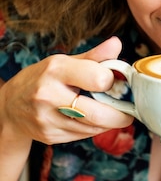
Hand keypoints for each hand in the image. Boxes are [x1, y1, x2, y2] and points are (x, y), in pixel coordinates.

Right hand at [0, 36, 132, 144]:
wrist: (11, 105)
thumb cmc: (44, 79)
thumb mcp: (65, 62)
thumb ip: (94, 57)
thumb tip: (116, 44)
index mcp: (56, 70)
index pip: (98, 78)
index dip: (112, 81)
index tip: (114, 82)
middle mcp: (48, 95)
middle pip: (98, 113)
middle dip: (120, 115)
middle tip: (129, 112)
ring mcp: (47, 119)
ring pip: (93, 128)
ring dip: (109, 123)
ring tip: (112, 113)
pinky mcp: (49, 136)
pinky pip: (83, 135)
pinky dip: (94, 129)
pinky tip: (93, 120)